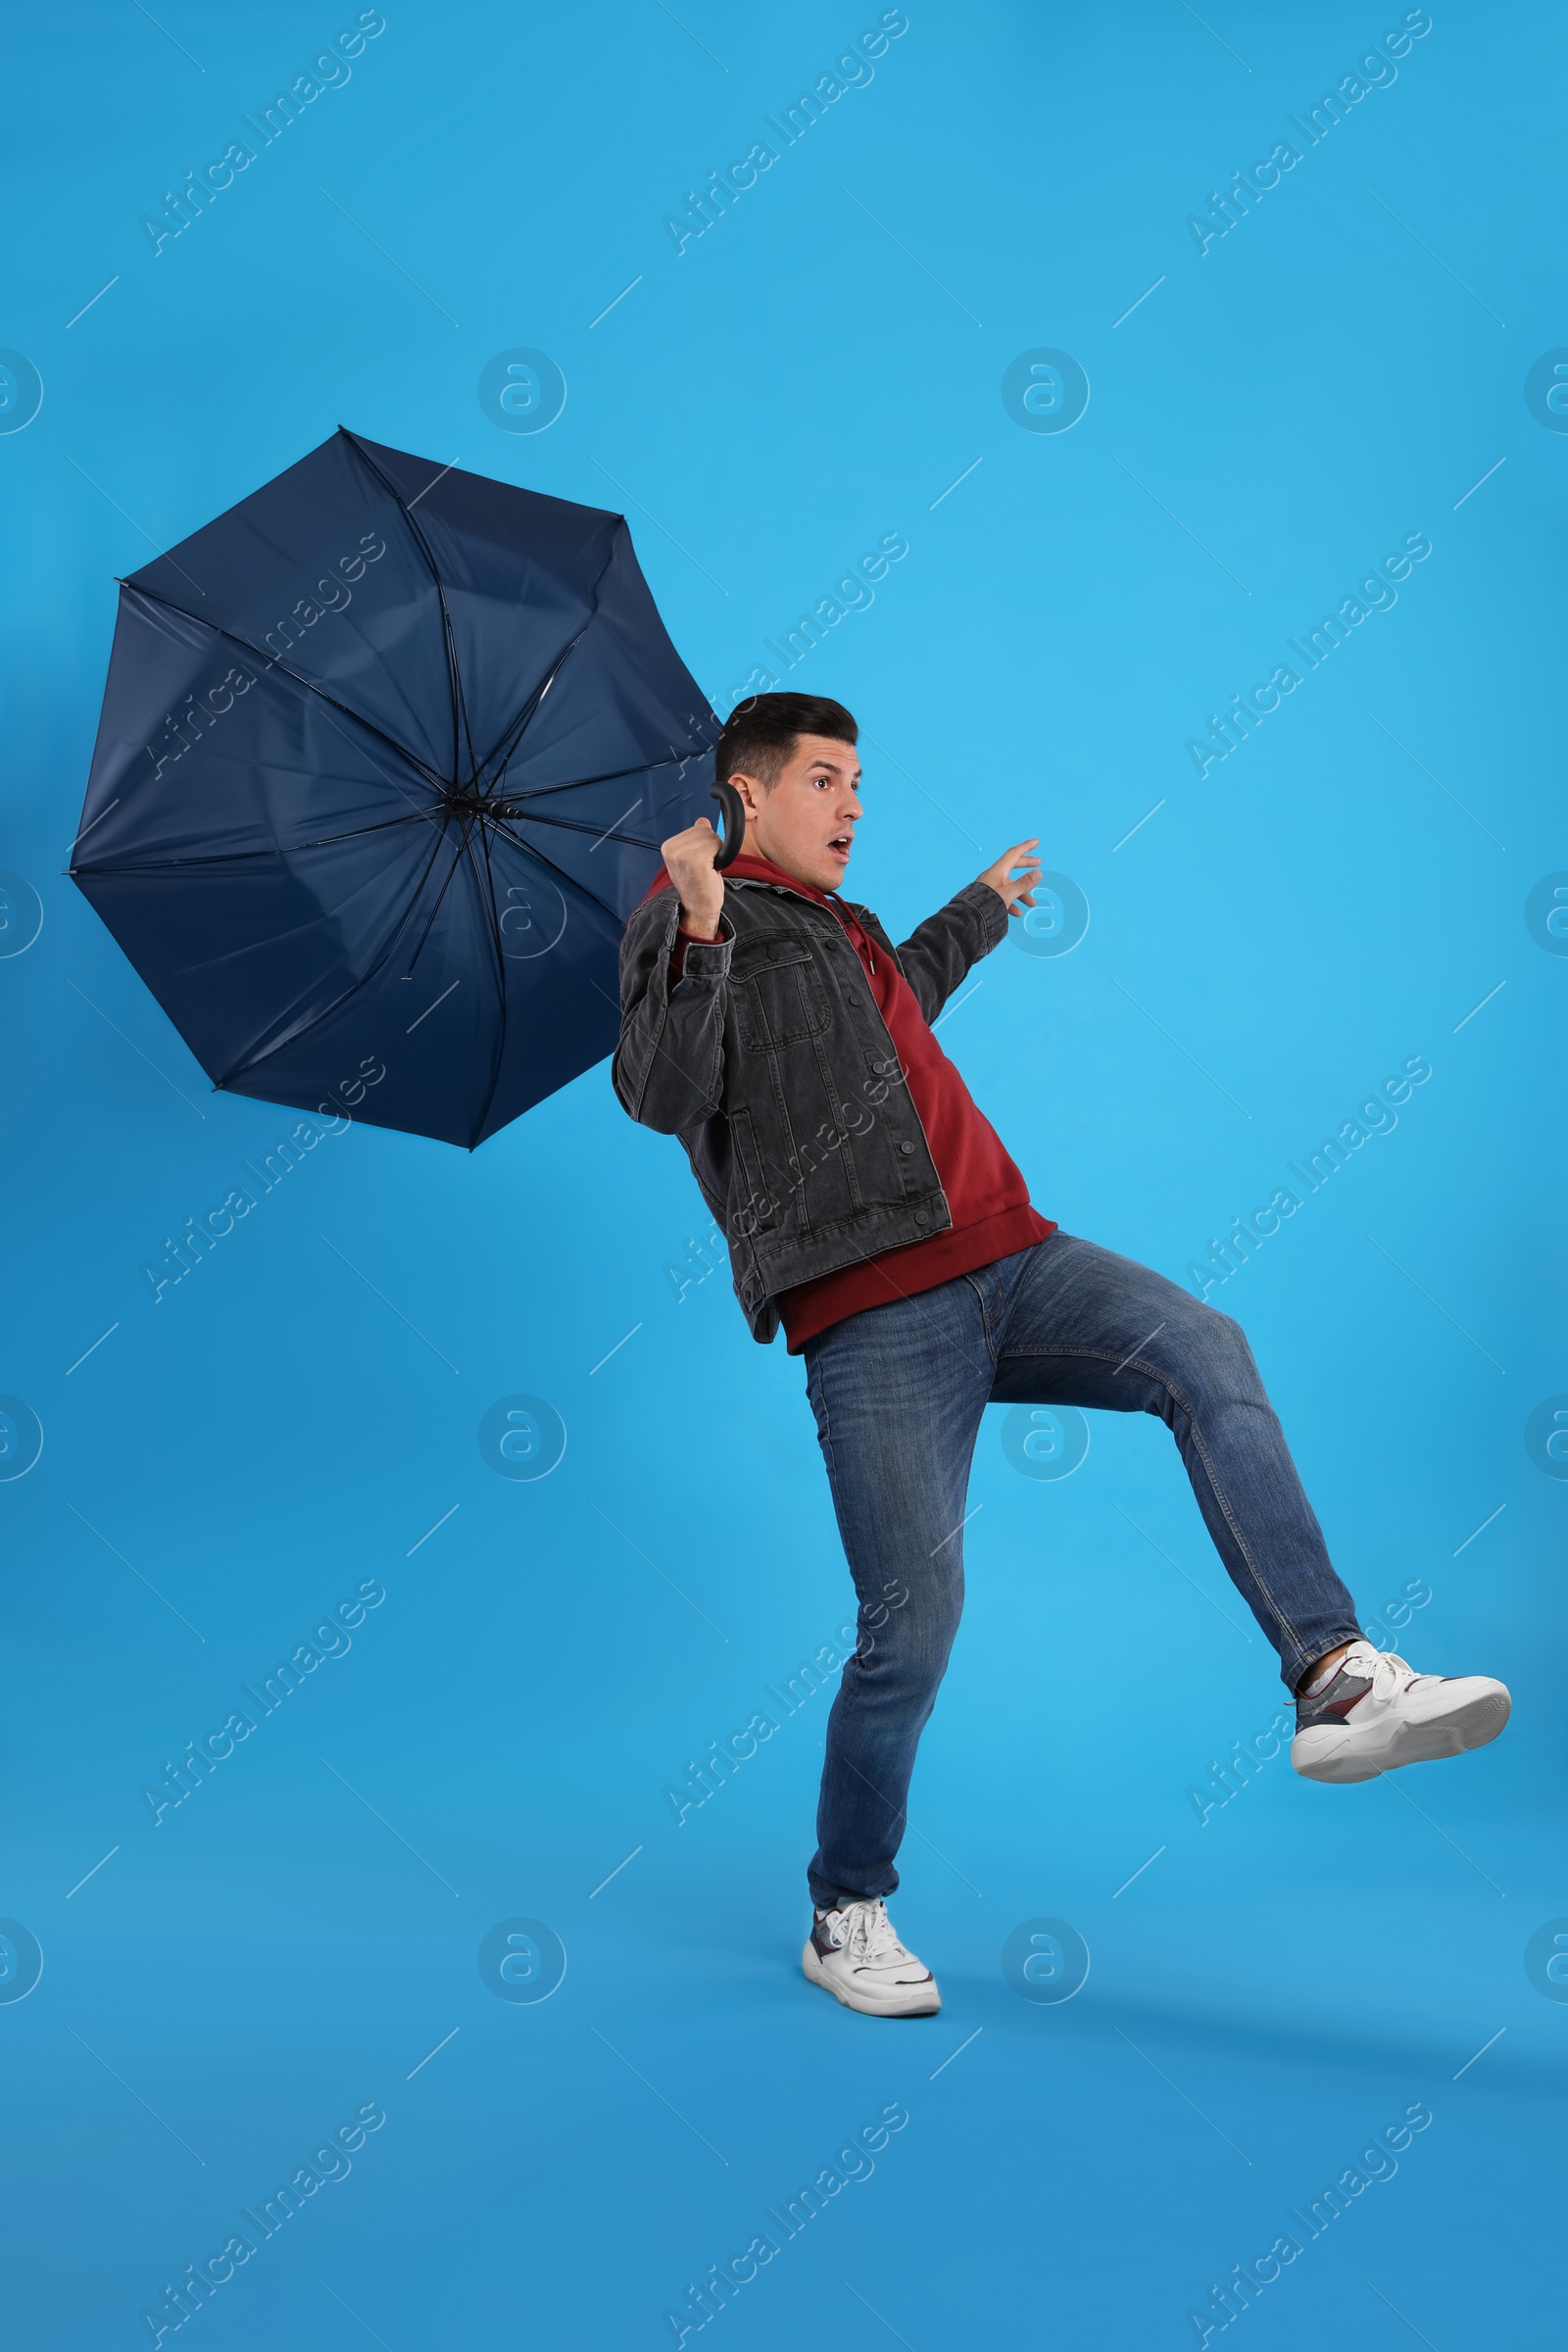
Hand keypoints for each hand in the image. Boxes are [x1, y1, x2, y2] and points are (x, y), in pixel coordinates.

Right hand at [661, 817, 725, 939]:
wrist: (698, 908)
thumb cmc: (698, 885)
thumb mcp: (693, 858)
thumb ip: (696, 838)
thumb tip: (702, 820)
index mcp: (668, 846)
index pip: (698, 828)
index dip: (705, 844)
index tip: (699, 862)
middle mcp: (672, 848)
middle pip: (706, 831)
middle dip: (711, 847)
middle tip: (705, 867)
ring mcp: (683, 854)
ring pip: (713, 837)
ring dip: (716, 853)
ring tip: (707, 869)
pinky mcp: (696, 860)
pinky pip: (718, 845)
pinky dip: (721, 858)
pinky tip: (712, 871)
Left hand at [977, 838, 1041, 916]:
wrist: (968, 917)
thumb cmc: (986, 904)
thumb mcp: (1009, 893)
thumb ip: (1024, 884)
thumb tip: (1038, 873)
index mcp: (998, 871)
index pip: (1014, 853)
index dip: (1026, 847)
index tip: (1036, 842)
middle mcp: (993, 876)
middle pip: (1012, 866)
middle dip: (1026, 865)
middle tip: (1038, 864)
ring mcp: (989, 886)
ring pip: (1009, 885)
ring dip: (1022, 893)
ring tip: (1031, 903)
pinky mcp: (987, 897)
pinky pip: (1002, 897)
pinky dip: (1012, 903)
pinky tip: (1017, 913)